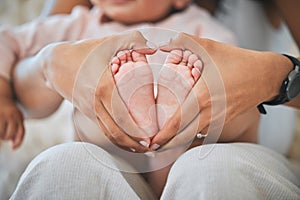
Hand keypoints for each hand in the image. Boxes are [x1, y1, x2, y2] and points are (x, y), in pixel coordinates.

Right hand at [0, 97, 24, 148]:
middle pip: (10, 134)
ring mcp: (3, 115)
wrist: (1, 95)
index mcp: (19, 117)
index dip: (18, 142)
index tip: (13, 148)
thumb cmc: (7, 110)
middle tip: (2, 135)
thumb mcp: (14, 117)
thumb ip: (16, 129)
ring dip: (0, 136)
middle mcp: (12, 115)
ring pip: (2, 133)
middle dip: (6, 138)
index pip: (21, 132)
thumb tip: (14, 144)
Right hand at [43, 31, 155, 151]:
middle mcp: (95, 103)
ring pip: (109, 134)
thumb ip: (134, 40)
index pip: (123, 115)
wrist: (56, 64)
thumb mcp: (110, 41)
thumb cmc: (87, 51)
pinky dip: (116, 139)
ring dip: (127, 144)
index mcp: (103, 86)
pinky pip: (103, 130)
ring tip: (144, 149)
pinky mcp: (88, 113)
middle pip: (117, 130)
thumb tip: (154, 48)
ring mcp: (90, 110)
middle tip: (153, 146)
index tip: (153, 136)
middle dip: (136, 142)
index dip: (138, 129)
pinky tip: (128, 142)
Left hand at [150, 32, 292, 149]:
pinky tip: (182, 133)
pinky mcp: (224, 121)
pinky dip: (190, 135)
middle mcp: (209, 113)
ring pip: (193, 136)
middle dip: (166, 144)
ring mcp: (218, 120)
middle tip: (151, 147)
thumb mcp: (209, 47)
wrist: (265, 76)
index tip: (150, 142)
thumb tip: (160, 43)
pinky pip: (203, 133)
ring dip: (177, 141)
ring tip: (163, 142)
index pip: (177, 123)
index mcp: (202, 97)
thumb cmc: (236, 61)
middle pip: (183, 137)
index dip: (162, 135)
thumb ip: (182, 42)